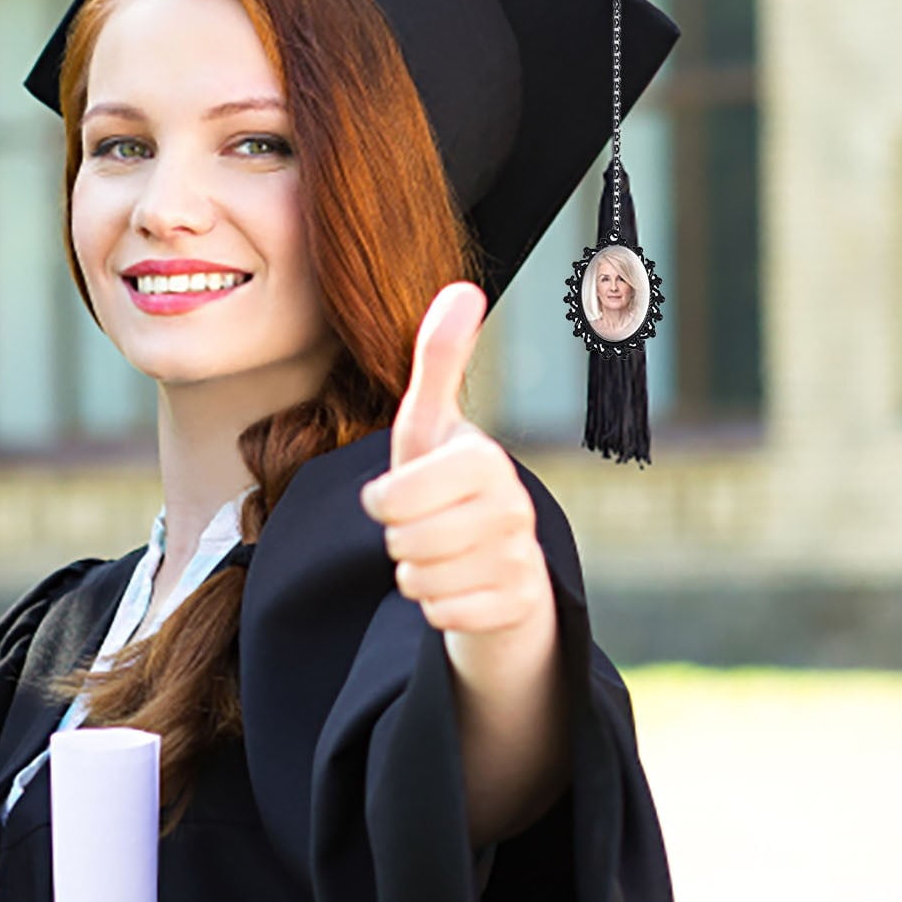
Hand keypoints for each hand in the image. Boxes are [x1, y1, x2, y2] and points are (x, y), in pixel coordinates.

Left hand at [361, 282, 564, 838]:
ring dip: (415, 574)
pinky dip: (437, 607)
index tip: (396, 494)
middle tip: (422, 526)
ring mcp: (521, 558)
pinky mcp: (519, 604)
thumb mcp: (431, 425)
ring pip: (419, 582)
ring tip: (439, 553)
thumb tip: (464, 285)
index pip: (392, 497)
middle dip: (397, 540)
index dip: (380, 502)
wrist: (497, 558)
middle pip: (403, 542)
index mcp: (483, 460)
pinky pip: (442, 616)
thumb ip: (437, 360)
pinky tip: (458, 586)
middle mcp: (512, 506)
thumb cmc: (447, 483)